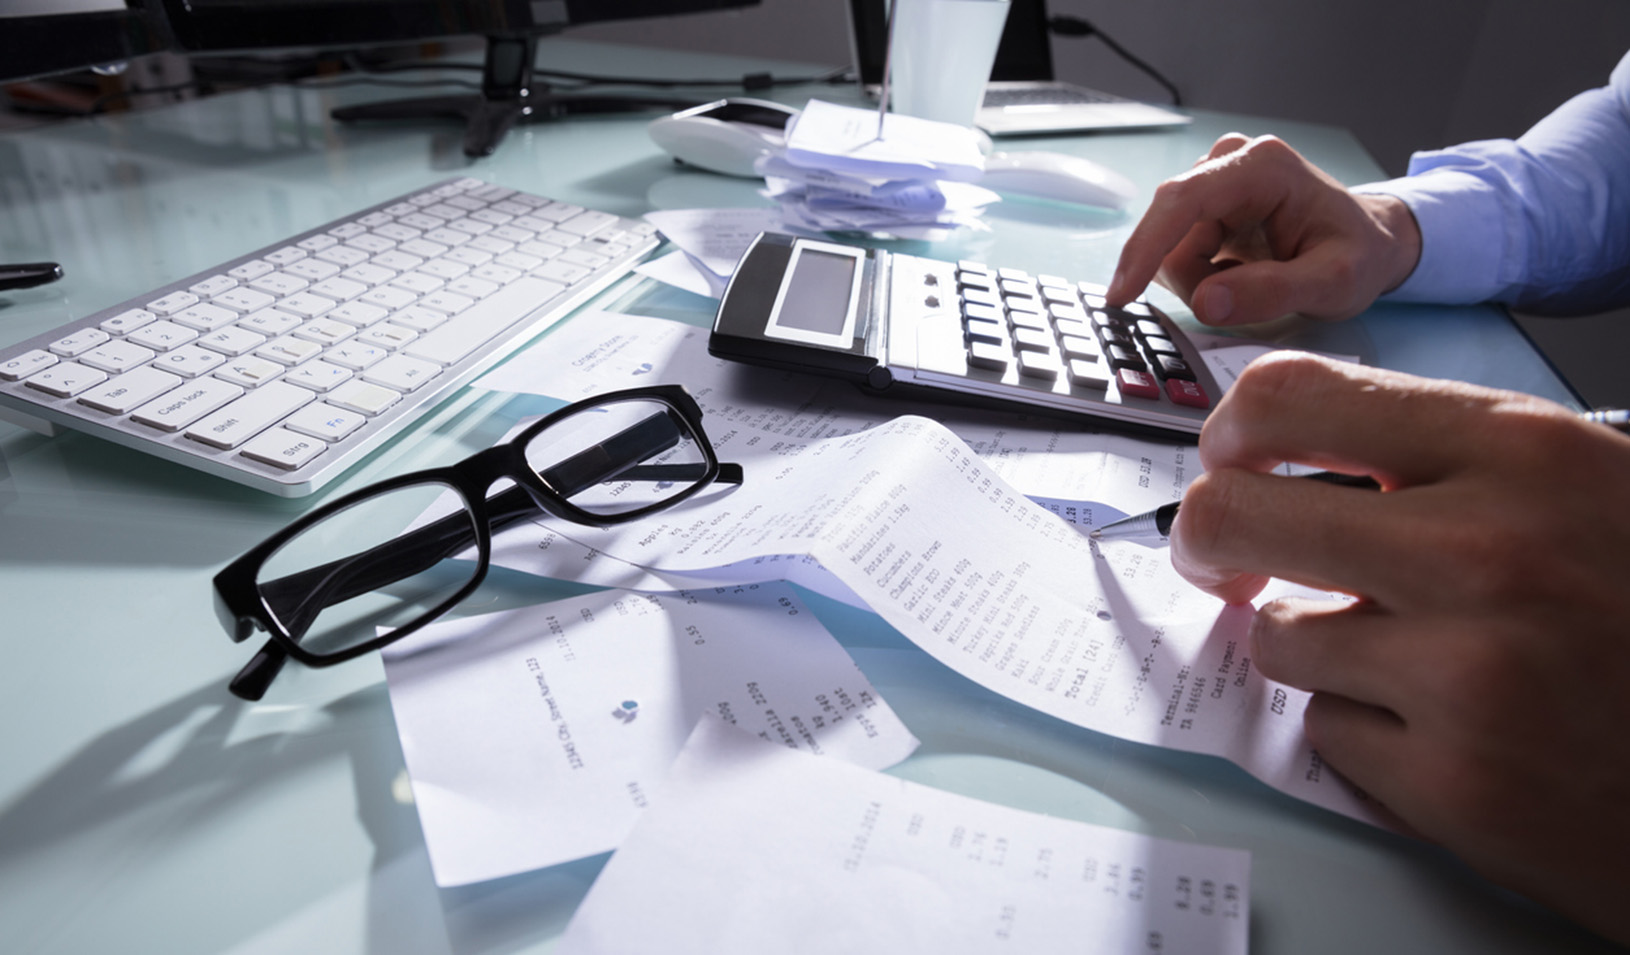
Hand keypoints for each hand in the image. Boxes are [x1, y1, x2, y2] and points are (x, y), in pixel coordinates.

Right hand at [1106, 134, 1421, 325]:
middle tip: (1239, 303)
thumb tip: (1207, 303)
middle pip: (1171, 231)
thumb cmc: (1359, 255)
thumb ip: (1272, 293)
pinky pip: (1178, 252)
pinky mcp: (1207, 204)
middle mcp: (1230, 161)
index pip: (1180, 202)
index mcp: (1261, 166)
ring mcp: (1215, 180)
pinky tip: (1240, 275)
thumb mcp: (1333, 284)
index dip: (1144, 248)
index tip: (1122, 294)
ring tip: (1253, 285)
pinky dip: (1203, 277)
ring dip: (1200, 282)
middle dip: (1195, 279)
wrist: (1371, 243)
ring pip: (1171, 248)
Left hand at [1170, 352, 1629, 943]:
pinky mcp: (1454, 783)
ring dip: (1315, 646)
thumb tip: (1273, 447)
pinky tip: (1441, 727)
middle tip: (1230, 566)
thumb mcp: (1572, 480)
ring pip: (1277, 638)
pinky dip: (1365, 729)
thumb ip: (1434, 455)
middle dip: (1211, 545)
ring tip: (1403, 657)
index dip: (1230, 432)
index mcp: (1519, 450)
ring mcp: (1467, 674)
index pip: (1290, 395)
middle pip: (1232, 514)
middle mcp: (1486, 551)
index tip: (1229, 464)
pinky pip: (1326, 731)